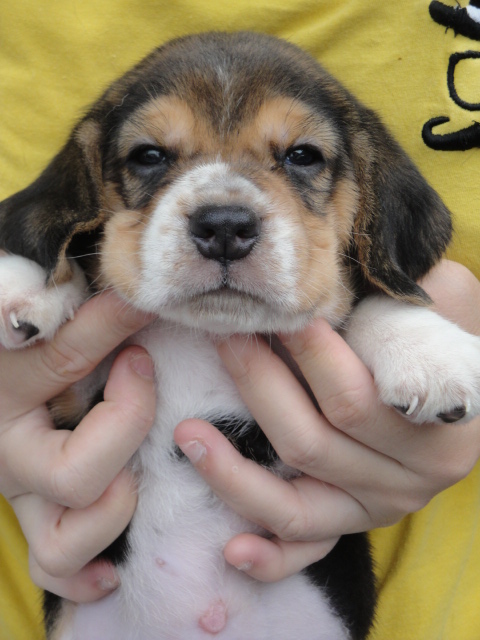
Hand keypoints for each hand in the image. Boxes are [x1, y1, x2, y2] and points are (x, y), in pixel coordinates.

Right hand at [0, 292, 154, 601]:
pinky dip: (88, 573)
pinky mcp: (41, 516)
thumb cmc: (7, 335)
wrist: (1, 365)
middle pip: (74, 476)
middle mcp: (10, 457)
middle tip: (140, 372)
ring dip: (111, 511)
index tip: (140, 308)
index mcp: (5, 397)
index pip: (64, 364)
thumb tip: (127, 293)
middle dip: (128, 423)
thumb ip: (35, 298)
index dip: (112, 335)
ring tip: (133, 465)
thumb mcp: (16, 311)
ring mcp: (25, 496)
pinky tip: (116, 562)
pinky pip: (56, 569)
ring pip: (60, 546)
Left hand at [174, 260, 479, 581]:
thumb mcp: (434, 308)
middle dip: (258, 385)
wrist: (445, 387)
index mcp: (437, 429)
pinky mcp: (345, 527)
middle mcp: (408, 482)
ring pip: (295, 505)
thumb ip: (407, 304)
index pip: (356, 396)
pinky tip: (231, 549)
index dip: (308, 355)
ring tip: (187, 432)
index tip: (271, 314)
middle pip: (313, 442)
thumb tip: (337, 294)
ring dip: (235, 472)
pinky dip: (270, 557)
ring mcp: (372, 511)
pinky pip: (305, 551)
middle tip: (223, 338)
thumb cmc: (428, 338)